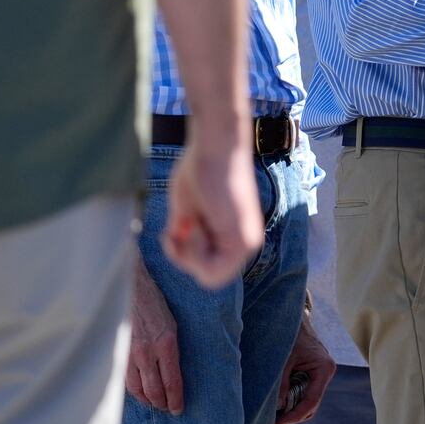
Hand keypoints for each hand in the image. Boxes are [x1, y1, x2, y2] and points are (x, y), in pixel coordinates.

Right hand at [125, 258, 183, 413]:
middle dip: (163, 404)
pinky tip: (140, 393)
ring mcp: (130, 354)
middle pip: (155, 390)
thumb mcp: (173, 325)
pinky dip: (134, 390)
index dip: (175, 399)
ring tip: (156, 404)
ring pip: (138, 389)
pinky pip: (125, 379)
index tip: (179, 408)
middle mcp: (147, 352)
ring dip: (148, 400)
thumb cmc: (156, 305)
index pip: (172, 382)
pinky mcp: (118, 353)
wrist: (131, 289)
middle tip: (169, 409)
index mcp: (166, 344)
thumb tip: (174, 372)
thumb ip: (172, 350)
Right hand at [162, 133, 263, 287]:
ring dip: (189, 254)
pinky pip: (212, 271)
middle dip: (184, 258)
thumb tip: (178, 244)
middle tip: (180, 227)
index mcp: (234, 235)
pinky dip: (194, 253)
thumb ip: (184, 233)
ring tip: (189, 222)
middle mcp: (247, 242)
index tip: (176, 230)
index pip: (207, 269)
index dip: (184, 257)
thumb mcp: (185, 209)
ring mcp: (248, 242)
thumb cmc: (200, 168)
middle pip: (208, 277)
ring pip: (210, 278)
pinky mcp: (244, 239)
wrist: (216, 145)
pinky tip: (194, 225)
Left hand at [274, 317, 335, 423]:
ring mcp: (321, 374)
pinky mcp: (315, 373)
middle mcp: (326, 373)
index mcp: (324, 369)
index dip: (295, 415)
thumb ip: (283, 384)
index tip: (279, 422)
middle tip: (275, 420)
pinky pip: (306, 392)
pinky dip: (294, 399)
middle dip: (295, 414)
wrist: (294, 320)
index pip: (312, 401)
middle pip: (313, 405)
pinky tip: (280, 401)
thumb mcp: (284, 361)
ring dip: (294, 408)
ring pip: (310, 400)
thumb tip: (279, 407)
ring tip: (275, 412)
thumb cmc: (290, 337)